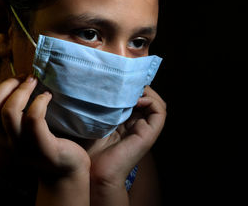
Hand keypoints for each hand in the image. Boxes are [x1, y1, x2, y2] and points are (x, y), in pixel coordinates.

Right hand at [0, 75, 89, 178]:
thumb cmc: (44, 140)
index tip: (14, 79)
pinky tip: (48, 96)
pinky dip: (40, 101)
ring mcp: (20, 145)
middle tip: (27, 77)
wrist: (64, 169)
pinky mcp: (40, 146)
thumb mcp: (22, 127)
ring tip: (35, 82)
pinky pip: (33, 117)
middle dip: (8, 84)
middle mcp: (3, 140)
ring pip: (9, 110)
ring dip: (23, 90)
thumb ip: (14, 110)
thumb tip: (17, 78)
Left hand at [88, 86, 166, 203]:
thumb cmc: (87, 148)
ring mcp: (144, 129)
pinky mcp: (149, 134)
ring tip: (133, 87)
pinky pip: (160, 112)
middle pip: (148, 98)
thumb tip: (98, 84)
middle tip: (127, 78)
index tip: (120, 76)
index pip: (136, 97)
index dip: (131, 85)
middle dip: (139, 85)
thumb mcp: (92, 120)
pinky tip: (136, 99)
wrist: (92, 171)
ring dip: (147, 91)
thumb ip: (99, 106)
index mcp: (125, 121)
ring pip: (157, 103)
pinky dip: (151, 100)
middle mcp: (136, 124)